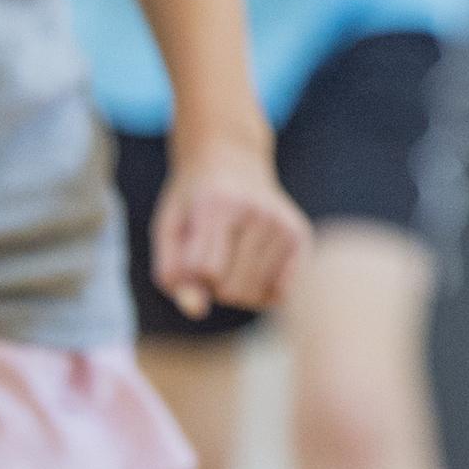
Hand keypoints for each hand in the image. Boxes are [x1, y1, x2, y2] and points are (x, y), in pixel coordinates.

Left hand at [150, 131, 307, 318]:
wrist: (232, 159)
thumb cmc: (193, 201)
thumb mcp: (168, 229)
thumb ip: (172, 272)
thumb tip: (197, 310)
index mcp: (218, 204)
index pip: (203, 271)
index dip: (189, 273)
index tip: (188, 252)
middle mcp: (257, 212)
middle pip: (230, 289)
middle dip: (213, 285)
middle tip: (212, 255)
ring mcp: (283, 223)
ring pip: (254, 295)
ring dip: (236, 289)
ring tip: (232, 260)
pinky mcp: (300, 236)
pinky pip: (281, 294)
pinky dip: (262, 293)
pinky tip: (254, 268)